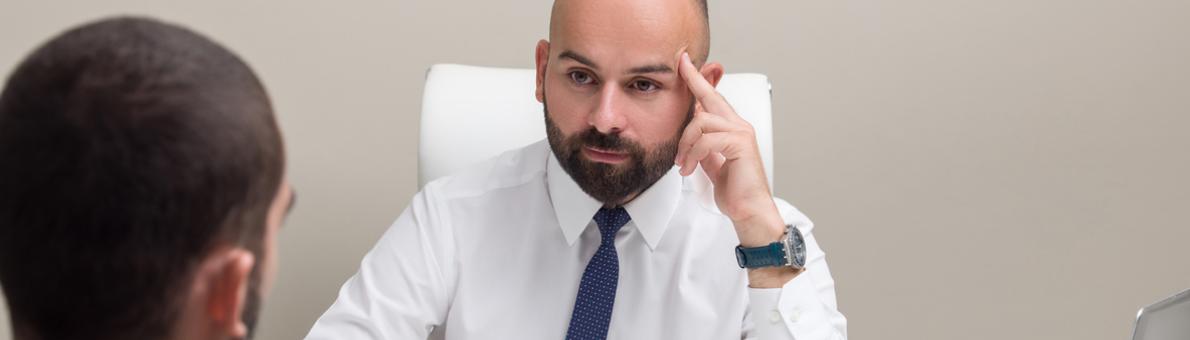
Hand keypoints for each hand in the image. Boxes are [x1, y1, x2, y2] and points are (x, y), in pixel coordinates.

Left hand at [675, 52, 784, 247]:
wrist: (748, 210)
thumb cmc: (734, 190)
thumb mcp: (711, 163)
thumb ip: (703, 146)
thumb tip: (689, 136)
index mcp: (732, 128)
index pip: (713, 99)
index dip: (699, 80)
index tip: (686, 63)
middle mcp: (739, 125)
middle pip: (711, 97)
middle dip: (693, 80)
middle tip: (681, 65)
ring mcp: (741, 133)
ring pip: (701, 122)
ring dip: (685, 143)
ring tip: (682, 163)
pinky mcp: (740, 144)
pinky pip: (706, 140)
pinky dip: (693, 155)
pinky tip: (689, 169)